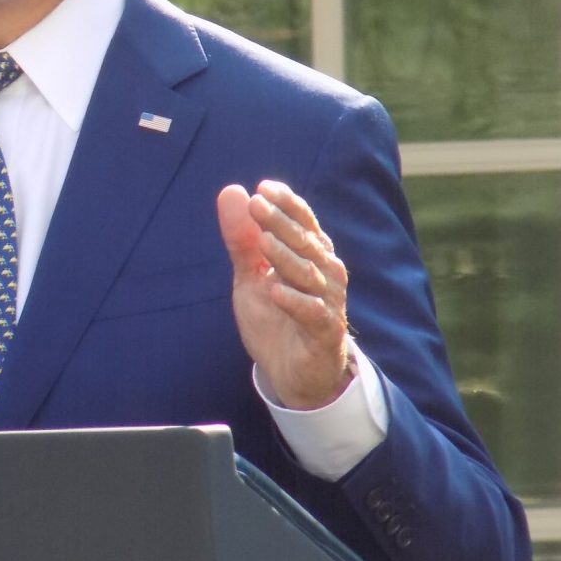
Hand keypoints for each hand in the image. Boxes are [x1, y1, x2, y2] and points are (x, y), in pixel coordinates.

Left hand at [216, 181, 350, 410]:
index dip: (286, 204)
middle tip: (257, 204)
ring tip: (264, 242)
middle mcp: (326, 274)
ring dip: (286, 258)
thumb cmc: (276, 316)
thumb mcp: (251, 276)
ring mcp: (328, 303)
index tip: (263, 187)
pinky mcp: (325, 333)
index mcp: (311, 256)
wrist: (292, 372)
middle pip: (305, 243)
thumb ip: (243, 239)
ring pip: (309, 275)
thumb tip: (232, 191)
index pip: (303, 223)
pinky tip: (275, 292)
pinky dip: (296, 302)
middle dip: (280, 222)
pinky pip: (314, 314)